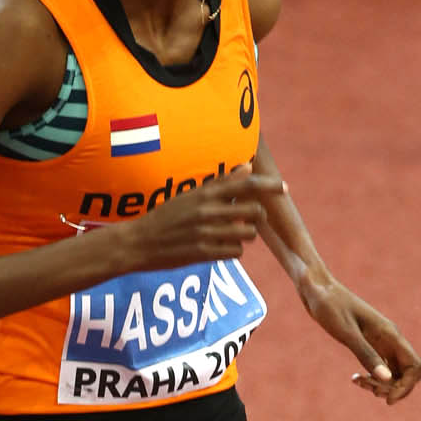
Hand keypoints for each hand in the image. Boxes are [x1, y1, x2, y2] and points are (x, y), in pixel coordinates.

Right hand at [120, 166, 285, 270]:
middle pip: (254, 211)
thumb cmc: (165, 217)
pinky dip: (233, 251)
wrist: (138, 243)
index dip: (268, 185)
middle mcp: (208, 211)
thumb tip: (247, 167)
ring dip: (245, 235)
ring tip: (231, 234)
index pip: (245, 184)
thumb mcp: (189, 195)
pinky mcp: (204, 253)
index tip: (283, 187)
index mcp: (204, 193)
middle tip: (247, 219)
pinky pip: (235, 252)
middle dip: (256, 217)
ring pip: (248, 234)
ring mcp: (207, 233)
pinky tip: (220, 247)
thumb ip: (220, 184)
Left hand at [301, 271, 420, 403]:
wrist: (317, 289)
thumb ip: (366, 355)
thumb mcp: (346, 333)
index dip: (406, 386)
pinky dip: (372, 377)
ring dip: (381, 384)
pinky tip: (355, 379)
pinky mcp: (369, 343)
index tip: (387, 399)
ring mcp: (380, 341)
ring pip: (394, 372)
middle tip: (369, 389)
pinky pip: (380, 367)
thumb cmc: (329, 307)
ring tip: (358, 382)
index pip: (415, 366)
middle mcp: (390, 338)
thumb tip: (387, 380)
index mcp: (390, 334)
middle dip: (393, 388)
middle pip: (407, 373)